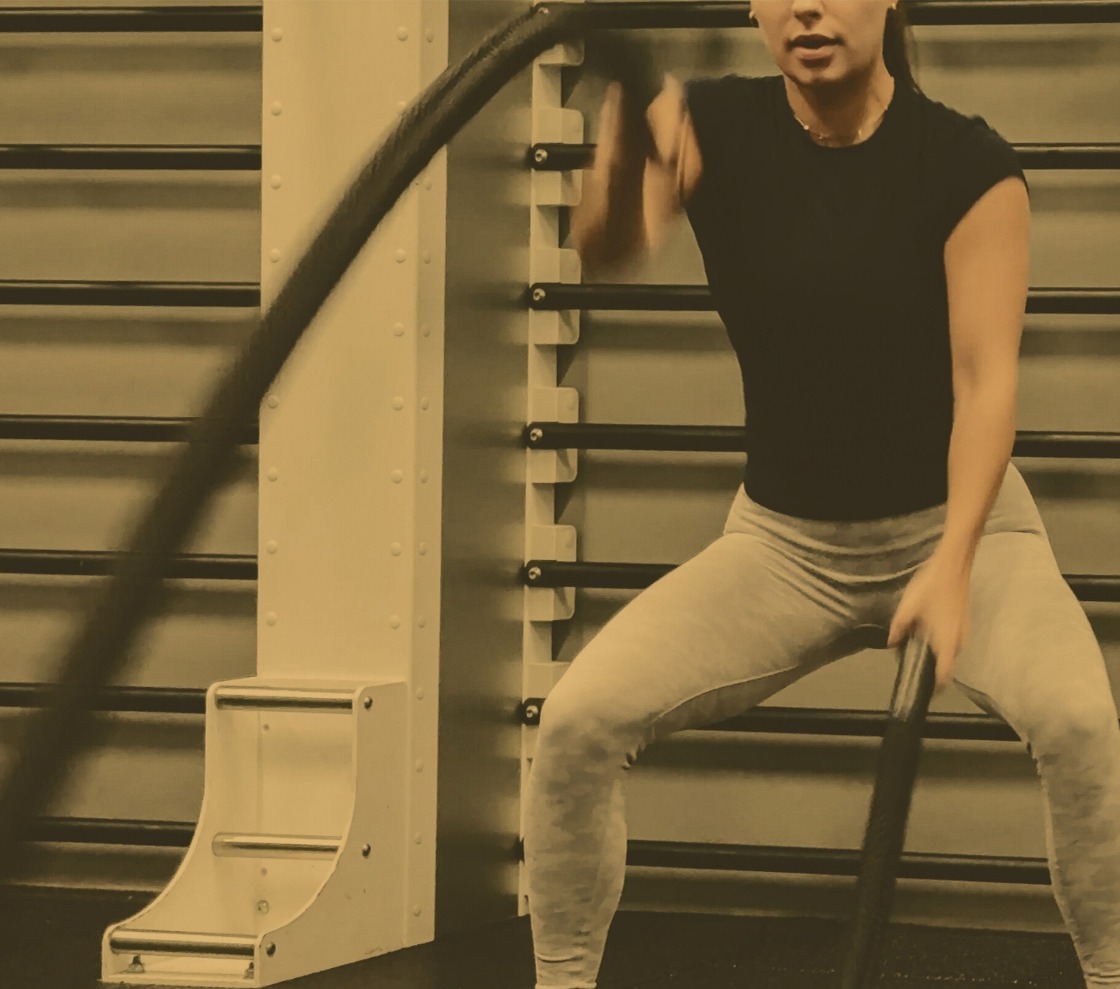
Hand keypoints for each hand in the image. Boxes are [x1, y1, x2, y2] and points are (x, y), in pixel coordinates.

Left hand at [886, 552, 971, 689]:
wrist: (953, 564)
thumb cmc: (931, 588)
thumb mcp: (906, 609)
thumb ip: (898, 630)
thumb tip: (892, 644)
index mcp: (946, 642)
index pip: (945, 674)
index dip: (936, 687)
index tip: (924, 692)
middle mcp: (959, 640)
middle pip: (947, 663)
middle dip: (932, 668)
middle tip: (912, 666)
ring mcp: (964, 629)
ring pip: (949, 650)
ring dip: (936, 653)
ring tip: (915, 649)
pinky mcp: (963, 620)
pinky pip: (951, 639)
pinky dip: (940, 642)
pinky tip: (926, 632)